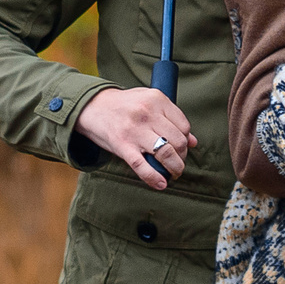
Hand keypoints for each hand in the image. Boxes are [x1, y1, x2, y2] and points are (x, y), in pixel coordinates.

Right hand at [76, 86, 195, 188]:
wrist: (91, 106)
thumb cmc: (124, 105)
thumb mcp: (148, 102)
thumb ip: (171, 118)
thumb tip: (193, 141)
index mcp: (156, 99)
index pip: (184, 126)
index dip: (186, 140)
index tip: (182, 148)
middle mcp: (147, 113)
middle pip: (178, 141)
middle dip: (182, 156)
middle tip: (178, 162)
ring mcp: (134, 130)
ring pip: (166, 154)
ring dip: (175, 168)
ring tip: (174, 173)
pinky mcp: (122, 145)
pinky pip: (142, 166)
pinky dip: (154, 178)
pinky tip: (161, 184)